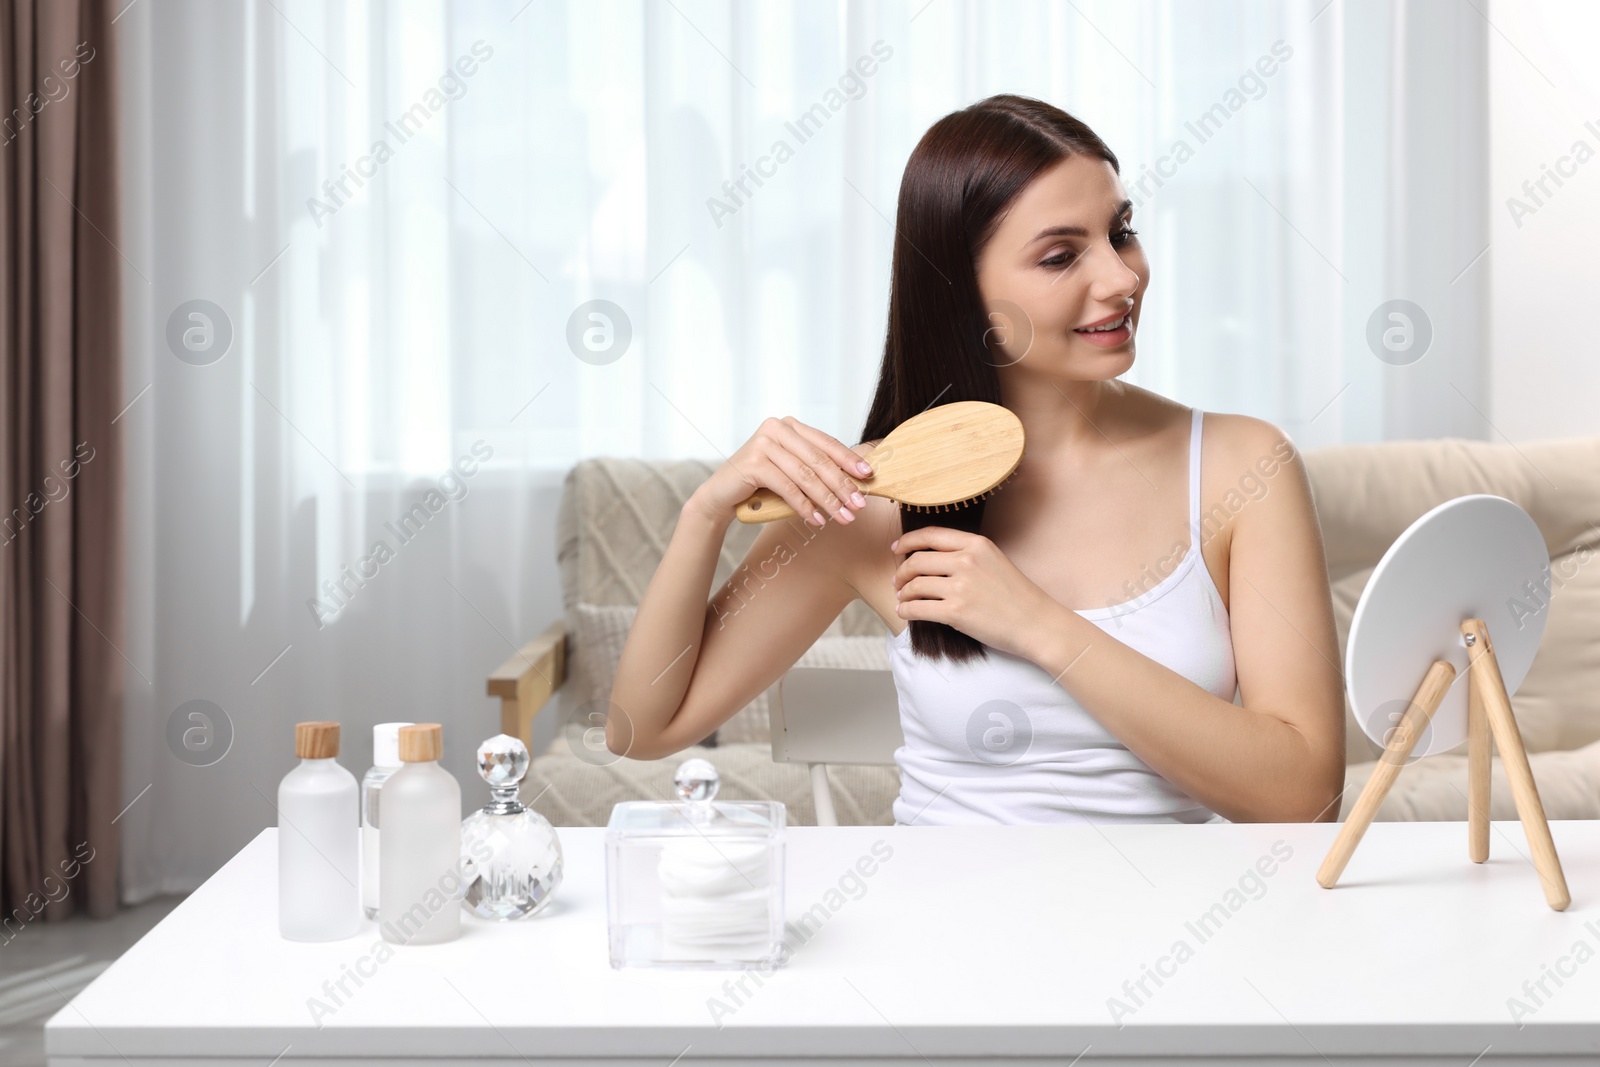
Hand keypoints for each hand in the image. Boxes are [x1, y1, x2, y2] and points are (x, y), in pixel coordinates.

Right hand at [690, 416, 873, 527]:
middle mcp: (777, 428)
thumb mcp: (792, 470)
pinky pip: (788, 487)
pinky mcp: (753, 462)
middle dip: (842, 485)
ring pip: (805, 475)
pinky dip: (804, 506)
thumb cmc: (761, 484)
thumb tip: (856, 480)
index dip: (849, 460)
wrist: (722, 495)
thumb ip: (815, 468)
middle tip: (859, 505)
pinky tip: (816, 520)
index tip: (868, 477)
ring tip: (843, 517)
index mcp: (790, 425)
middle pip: (818, 460)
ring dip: (828, 500)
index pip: (826, 442)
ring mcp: (763, 443)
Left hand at [891, 527, 1054, 659]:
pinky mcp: (956, 612)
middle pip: (918, 560)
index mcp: (976, 544)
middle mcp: (967, 561)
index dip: (908, 541)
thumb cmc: (1018, 596)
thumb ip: (967, 555)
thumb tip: (931, 559)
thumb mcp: (995, 561)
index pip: (931, 535)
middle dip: (902, 572)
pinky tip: (906, 613)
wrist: (1037, 623)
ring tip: (903, 599)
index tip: (896, 549)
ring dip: (903, 594)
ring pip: (914, 585)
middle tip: (898, 582)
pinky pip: (917, 609)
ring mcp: (960, 586)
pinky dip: (906, 611)